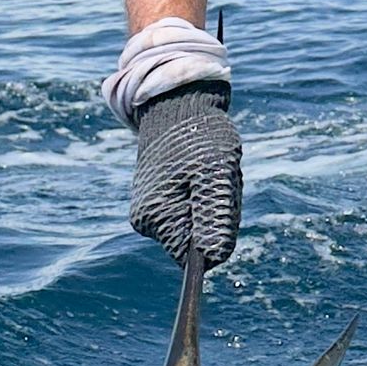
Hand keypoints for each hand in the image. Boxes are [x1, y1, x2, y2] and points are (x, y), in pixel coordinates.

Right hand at [130, 85, 241, 267]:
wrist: (176, 107)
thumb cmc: (199, 137)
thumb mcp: (216, 173)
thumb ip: (214, 215)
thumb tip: (212, 257)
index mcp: (158, 217)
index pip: (194, 258)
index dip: (215, 235)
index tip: (220, 201)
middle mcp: (146, 221)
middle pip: (195, 242)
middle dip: (215, 216)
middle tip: (218, 182)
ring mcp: (149, 211)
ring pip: (195, 226)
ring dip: (211, 204)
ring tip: (208, 173)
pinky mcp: (156, 202)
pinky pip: (189, 212)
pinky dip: (203, 196)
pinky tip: (200, 172)